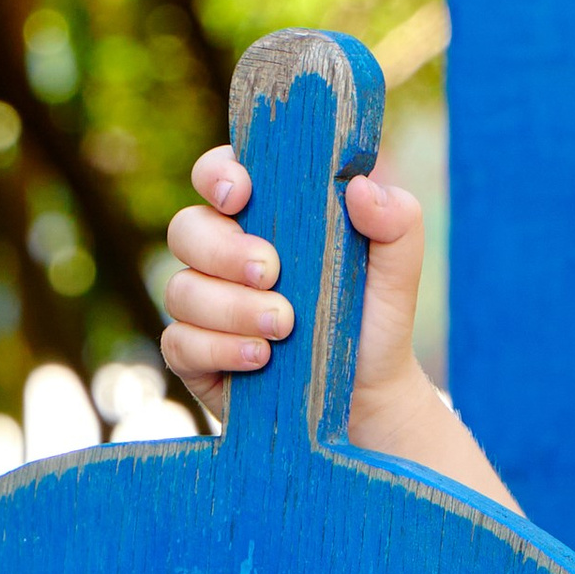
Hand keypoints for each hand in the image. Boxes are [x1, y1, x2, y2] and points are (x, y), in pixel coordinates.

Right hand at [157, 146, 509, 498]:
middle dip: (224, 250)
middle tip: (271, 273)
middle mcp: (221, 256)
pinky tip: (260, 358)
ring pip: (181, 290)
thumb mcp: (395, 271)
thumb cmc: (371, 321)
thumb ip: (395, 220)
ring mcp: (204, 307)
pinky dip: (218, 349)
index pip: (218, 176)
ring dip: (230, 307)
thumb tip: (360, 187)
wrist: (368, 398)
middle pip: (186, 229)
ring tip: (283, 327)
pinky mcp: (196, 357)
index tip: (239, 195)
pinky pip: (179, 343)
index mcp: (262, 217)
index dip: (217, 175)